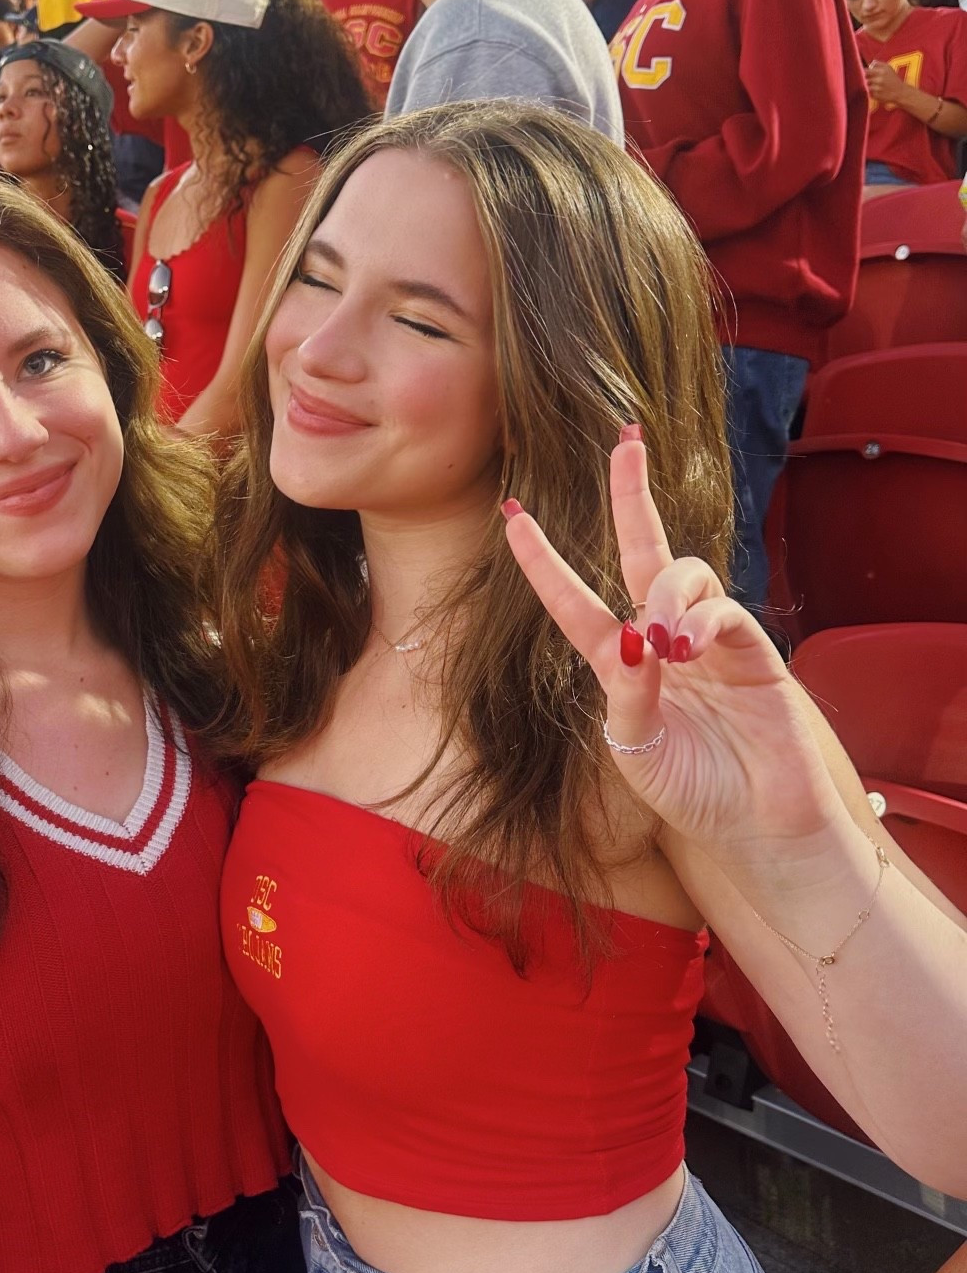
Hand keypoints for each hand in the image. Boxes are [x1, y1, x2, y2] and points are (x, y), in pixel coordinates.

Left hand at [502, 427, 849, 862]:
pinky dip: (701, 618)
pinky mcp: (754, 651)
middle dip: (632, 496)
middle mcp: (665, 642)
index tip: (512, 515)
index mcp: (622, 665)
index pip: (575, 602)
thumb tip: (629, 640)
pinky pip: (724, 610)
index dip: (545, 561)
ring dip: (666, 595)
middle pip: (644, 552)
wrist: (758, 828)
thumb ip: (626, 697)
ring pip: (684, 574)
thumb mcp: (637, 750)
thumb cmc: (694, 792)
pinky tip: (687, 647)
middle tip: (625, 444)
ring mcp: (710, 641)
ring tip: (667, 643)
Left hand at [864, 60, 911, 107]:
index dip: (866, 73)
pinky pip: (869, 93)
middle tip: (874, 81)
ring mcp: (878, 89)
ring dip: (870, 86)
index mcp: (882, 71)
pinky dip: (872, 93)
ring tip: (877, 87)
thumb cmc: (893, 79)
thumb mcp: (888, 68)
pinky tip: (878, 92)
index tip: (868, 74)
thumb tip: (869, 64)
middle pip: (866, 79)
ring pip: (867, 86)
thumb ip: (878, 64)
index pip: (866, 71)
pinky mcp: (876, 96)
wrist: (900, 92)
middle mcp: (880, 80)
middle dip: (868, 80)